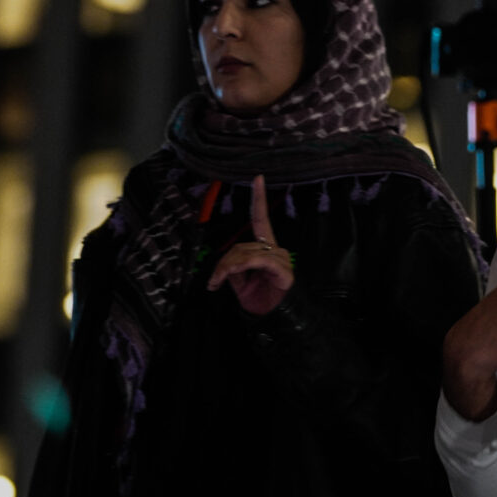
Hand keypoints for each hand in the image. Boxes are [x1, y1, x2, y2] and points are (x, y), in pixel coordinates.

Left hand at [207, 174, 293, 315]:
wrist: (275, 319)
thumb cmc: (259, 299)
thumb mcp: (240, 281)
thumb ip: (233, 266)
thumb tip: (224, 263)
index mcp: (266, 248)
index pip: (261, 219)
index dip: (259, 199)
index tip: (257, 178)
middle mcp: (275, 249)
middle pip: (240, 246)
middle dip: (223, 263)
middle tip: (212, 281)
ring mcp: (281, 260)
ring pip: (244, 254)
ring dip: (225, 269)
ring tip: (216, 284)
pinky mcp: (283, 271)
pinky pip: (256, 262)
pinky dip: (239, 268)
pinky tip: (228, 279)